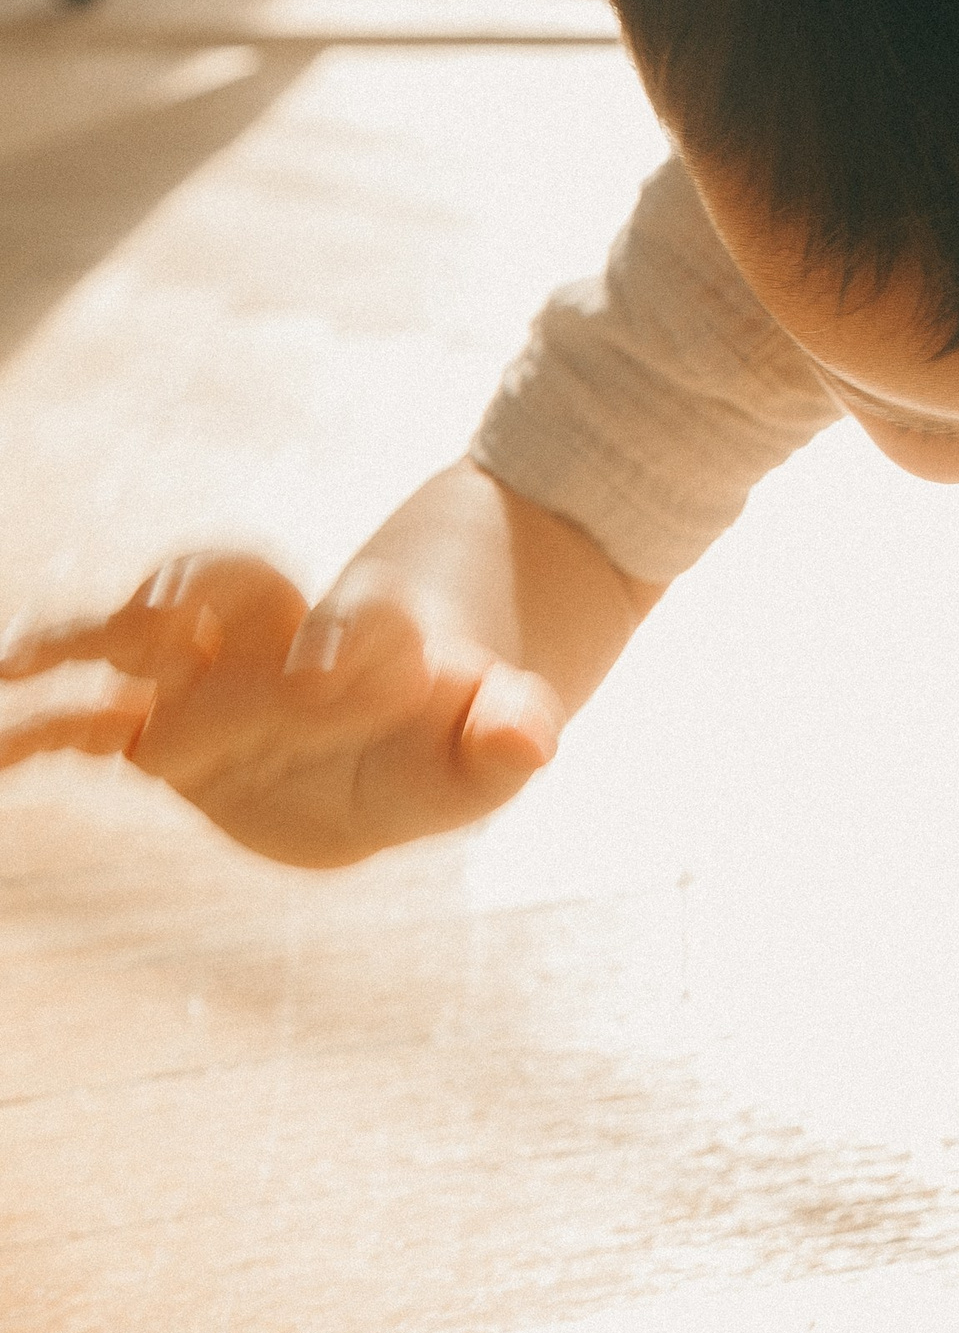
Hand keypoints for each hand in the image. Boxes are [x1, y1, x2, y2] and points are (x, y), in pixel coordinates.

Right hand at [0, 552, 560, 868]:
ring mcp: (217, 676)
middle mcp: (284, 643)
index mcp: (374, 643)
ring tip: (21, 660)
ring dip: (94, 631)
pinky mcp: (166, 725)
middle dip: (204, 593)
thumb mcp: (485, 745)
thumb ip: (507, 738)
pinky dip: (40, 733)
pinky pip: (92, 720)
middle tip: (162, 614)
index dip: (348, 640)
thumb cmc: (439, 733)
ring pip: (154, 627)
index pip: (369, 623)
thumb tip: (534, 738)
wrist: (391, 713)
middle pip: (244, 587)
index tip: (323, 677)